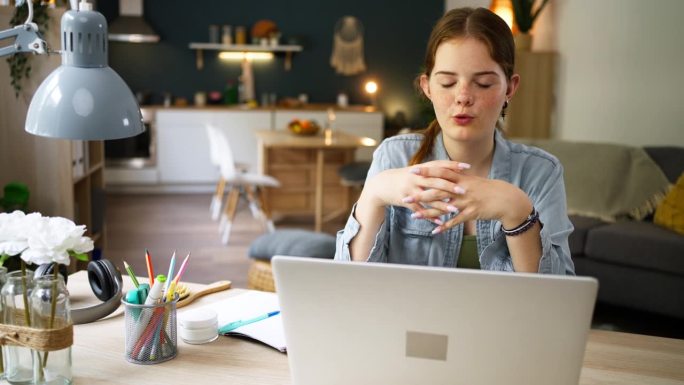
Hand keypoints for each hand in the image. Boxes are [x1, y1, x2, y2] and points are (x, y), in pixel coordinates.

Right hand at [361, 160, 470, 221]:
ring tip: (455, 210)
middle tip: (463, 190)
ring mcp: (410, 190)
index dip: (453, 166)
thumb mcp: (417, 171)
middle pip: (435, 182)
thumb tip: (451, 167)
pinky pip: (420, 210)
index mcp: (421, 169)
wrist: (382, 185)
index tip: (467, 167)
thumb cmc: (404, 177)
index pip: (439, 165)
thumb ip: (433, 170)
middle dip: (449, 186)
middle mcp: (416, 178)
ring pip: (428, 198)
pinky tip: (440, 222)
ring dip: (442, 205)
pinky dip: (430, 217)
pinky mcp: (406, 202)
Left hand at [404, 166, 532, 232]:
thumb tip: (444, 172)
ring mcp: (465, 202)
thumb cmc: (487, 189)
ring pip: (443, 208)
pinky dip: (444, 226)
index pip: (440, 173)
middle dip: (420, 195)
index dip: (426, 172)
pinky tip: (434, 231)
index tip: (412, 170)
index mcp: (461, 178)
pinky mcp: (470, 213)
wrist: (505, 199)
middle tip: (405, 198)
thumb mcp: (472, 180)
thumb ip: (457, 177)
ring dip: (428, 213)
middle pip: (437, 191)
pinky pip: (455, 221)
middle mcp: (461, 189)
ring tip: (414, 216)